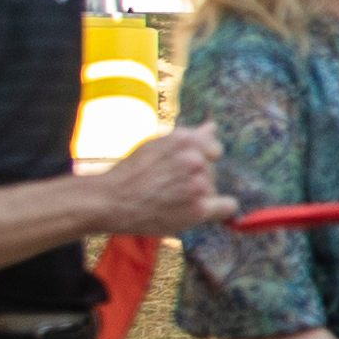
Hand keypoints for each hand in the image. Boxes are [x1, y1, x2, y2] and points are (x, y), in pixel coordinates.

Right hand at [92, 126, 226, 234]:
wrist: (112, 201)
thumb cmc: (132, 172)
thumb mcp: (156, 145)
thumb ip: (189, 138)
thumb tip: (213, 127)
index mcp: (185, 139)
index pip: (214, 149)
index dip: (201, 160)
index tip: (182, 170)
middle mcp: (195, 159)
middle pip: (212, 171)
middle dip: (196, 178)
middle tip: (169, 187)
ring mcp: (199, 184)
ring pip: (214, 190)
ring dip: (199, 196)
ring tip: (171, 200)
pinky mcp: (199, 208)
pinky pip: (227, 207)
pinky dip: (220, 210)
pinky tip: (202, 211)